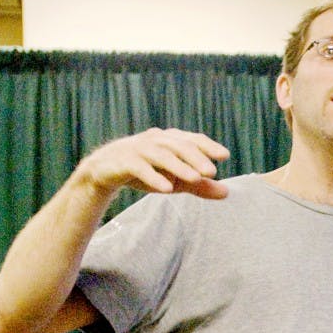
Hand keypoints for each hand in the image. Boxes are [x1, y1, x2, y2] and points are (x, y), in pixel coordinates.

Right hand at [76, 127, 230, 199]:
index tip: (224, 155)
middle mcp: (155, 140)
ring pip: (161, 155)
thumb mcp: (176, 181)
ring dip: (179, 167)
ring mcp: (138, 149)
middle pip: (179, 146)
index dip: (208, 146)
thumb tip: (227, 192)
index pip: (192, 140)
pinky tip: (166, 189)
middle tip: (212, 172)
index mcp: (170, 140)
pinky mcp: (123, 162)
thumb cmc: (147, 172)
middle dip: (196, 158)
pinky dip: (153, 177)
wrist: (105, 171)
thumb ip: (200, 186)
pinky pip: (140, 168)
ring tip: (195, 179)